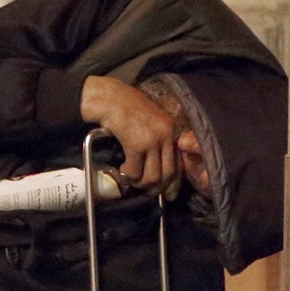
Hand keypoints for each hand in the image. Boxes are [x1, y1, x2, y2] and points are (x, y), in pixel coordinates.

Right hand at [80, 75, 181, 195]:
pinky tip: (122, 170)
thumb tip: (155, 162)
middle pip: (168, 173)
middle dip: (157, 187)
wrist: (110, 98)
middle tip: (145, 190)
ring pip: (152, 176)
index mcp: (171, 130)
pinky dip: (128, 175)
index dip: (173, 181)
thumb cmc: (127, 108)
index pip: (178, 162)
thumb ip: (157, 137)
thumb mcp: (150, 120)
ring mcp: (152, 140)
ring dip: (140, 183)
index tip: (168, 192)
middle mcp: (166, 135)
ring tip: (131, 180)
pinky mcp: (136, 145)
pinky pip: (135, 171)